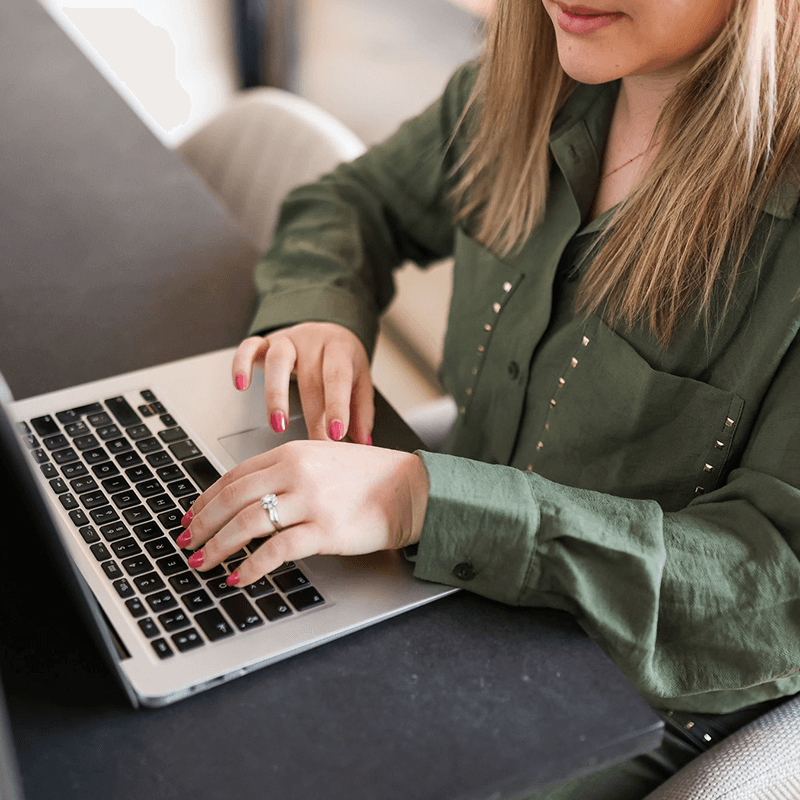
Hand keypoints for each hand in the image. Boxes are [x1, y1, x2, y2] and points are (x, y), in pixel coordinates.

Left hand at [176, 440, 428, 585]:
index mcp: (293, 452)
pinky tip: (238, 577)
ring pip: (247, 523)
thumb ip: (287, 470)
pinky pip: (276, 550)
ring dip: (218, 546)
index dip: (207, 500)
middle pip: (233, 499)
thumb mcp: (323, 459)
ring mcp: (311, 500)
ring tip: (203, 562)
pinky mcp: (325, 529)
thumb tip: (247, 495)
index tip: (191, 517)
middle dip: (203, 525)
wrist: (411, 489)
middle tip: (187, 543)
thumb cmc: (369, 477)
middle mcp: (297, 471)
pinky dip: (251, 566)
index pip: (235, 476)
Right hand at [231, 323, 373, 443]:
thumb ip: (361, 411)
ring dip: (276, 395)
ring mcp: (287, 339)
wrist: (327, 330)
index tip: (335, 434)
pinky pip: (249, 346)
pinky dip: (241, 364)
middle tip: (311, 446)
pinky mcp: (265, 341)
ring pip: (278, 360)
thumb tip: (363, 442)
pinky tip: (241, 386)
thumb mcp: (360, 380)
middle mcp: (313, 340)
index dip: (337, 406)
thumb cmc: (342, 360)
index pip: (338, 377)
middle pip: (309, 376)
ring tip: (278, 425)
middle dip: (311, 415)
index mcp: (339, 347)